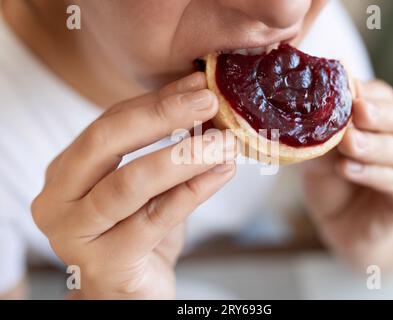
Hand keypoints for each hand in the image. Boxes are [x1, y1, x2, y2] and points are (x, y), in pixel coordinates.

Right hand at [31, 72, 237, 298]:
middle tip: (208, 103)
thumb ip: (166, 145)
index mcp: (65, 173)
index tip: (197, 86)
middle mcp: (58, 201)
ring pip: (130, 184)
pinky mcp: (105, 264)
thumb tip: (200, 99)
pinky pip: (155, 219)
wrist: (130, 293)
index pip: (108, 123)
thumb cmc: (139, 234)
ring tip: (225, 142)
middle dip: (161, 117)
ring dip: (184, 157)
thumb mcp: (149, 185)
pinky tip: (223, 172)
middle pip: (105, 143)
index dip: (155, 102)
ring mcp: (75, 235)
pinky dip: (194, 191)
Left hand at [300, 80, 392, 267]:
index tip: (345, 90)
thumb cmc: (332, 182)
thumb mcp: (319, 157)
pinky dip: (374, 174)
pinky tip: (350, 170)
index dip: (364, 92)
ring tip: (347, 145)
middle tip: (356, 112)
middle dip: (376, 115)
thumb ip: (323, 139)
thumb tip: (314, 117)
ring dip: (373, 146)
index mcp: (385, 117)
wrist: (341, 224)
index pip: (381, 96)